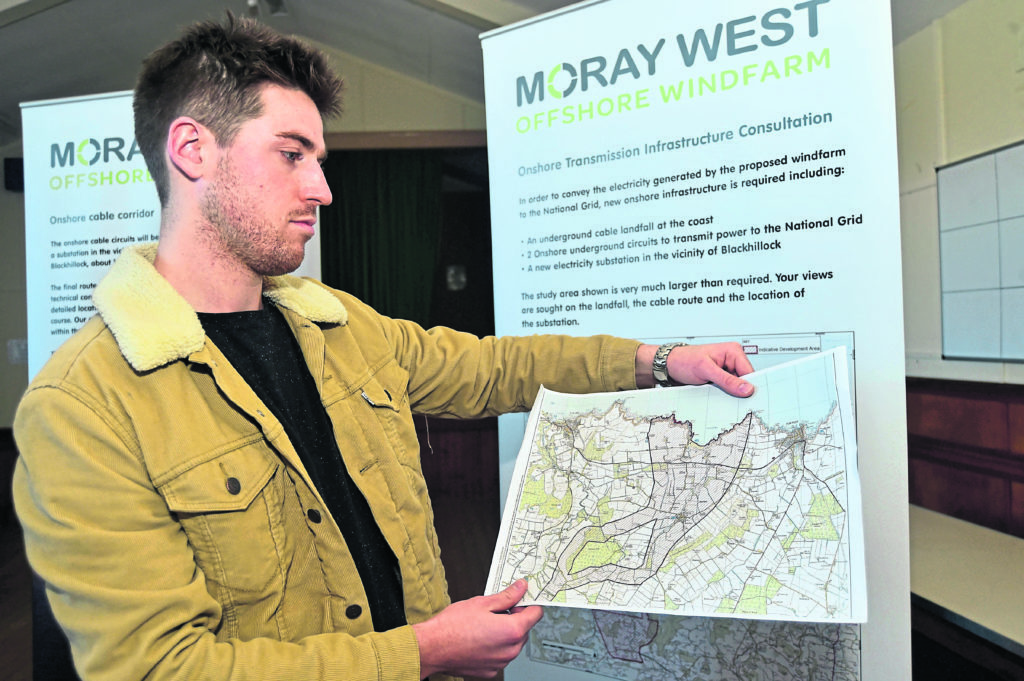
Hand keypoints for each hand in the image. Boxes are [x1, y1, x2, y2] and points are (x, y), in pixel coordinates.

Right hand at [412, 579, 542, 678]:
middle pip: (525, 629)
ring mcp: (501, 663)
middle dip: (514, 618)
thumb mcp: (482, 603)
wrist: (432, 648)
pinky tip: (479, 638)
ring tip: (483, 624)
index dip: (528, 603)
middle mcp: (510, 650)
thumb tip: (521, 588)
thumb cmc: (452, 626)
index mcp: (512, 630)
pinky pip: (500, 655)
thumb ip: (507, 596)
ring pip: (513, 643)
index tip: (520, 598)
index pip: (536, 614)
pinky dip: (495, 646)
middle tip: (495, 610)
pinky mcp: (490, 671)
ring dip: (505, 632)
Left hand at [636, 342, 753, 396]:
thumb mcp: (705, 370)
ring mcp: (728, 371)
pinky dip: (725, 396)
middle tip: (735, 403)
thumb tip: (747, 389)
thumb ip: (727, 380)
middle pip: (746, 382)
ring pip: (738, 389)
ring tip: (720, 397)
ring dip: (732, 396)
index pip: (751, 372)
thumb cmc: (684, 361)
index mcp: (733, 352)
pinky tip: (718, 398)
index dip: (751, 387)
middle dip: (740, 393)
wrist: (669, 366)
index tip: (750, 401)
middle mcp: (733, 360)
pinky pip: (729, 391)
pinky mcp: (722, 380)